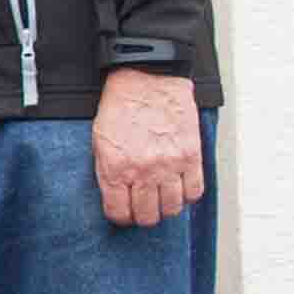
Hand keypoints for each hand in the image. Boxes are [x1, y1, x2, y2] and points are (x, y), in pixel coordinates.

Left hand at [92, 68, 203, 227]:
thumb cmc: (121, 105)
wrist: (147, 76)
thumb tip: (117, 197)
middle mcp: (142, 171)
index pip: (119, 213)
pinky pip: (194, 192)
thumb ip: (107, 172)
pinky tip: (179, 185)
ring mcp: (169, 165)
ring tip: (162, 196)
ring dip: (166, 207)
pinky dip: (187, 194)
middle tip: (144, 205)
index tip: (124, 210)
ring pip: (172, 209)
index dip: (121, 215)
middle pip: (147, 217)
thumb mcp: (99, 140)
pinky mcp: (190, 155)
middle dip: (143, 215)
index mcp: (115, 168)